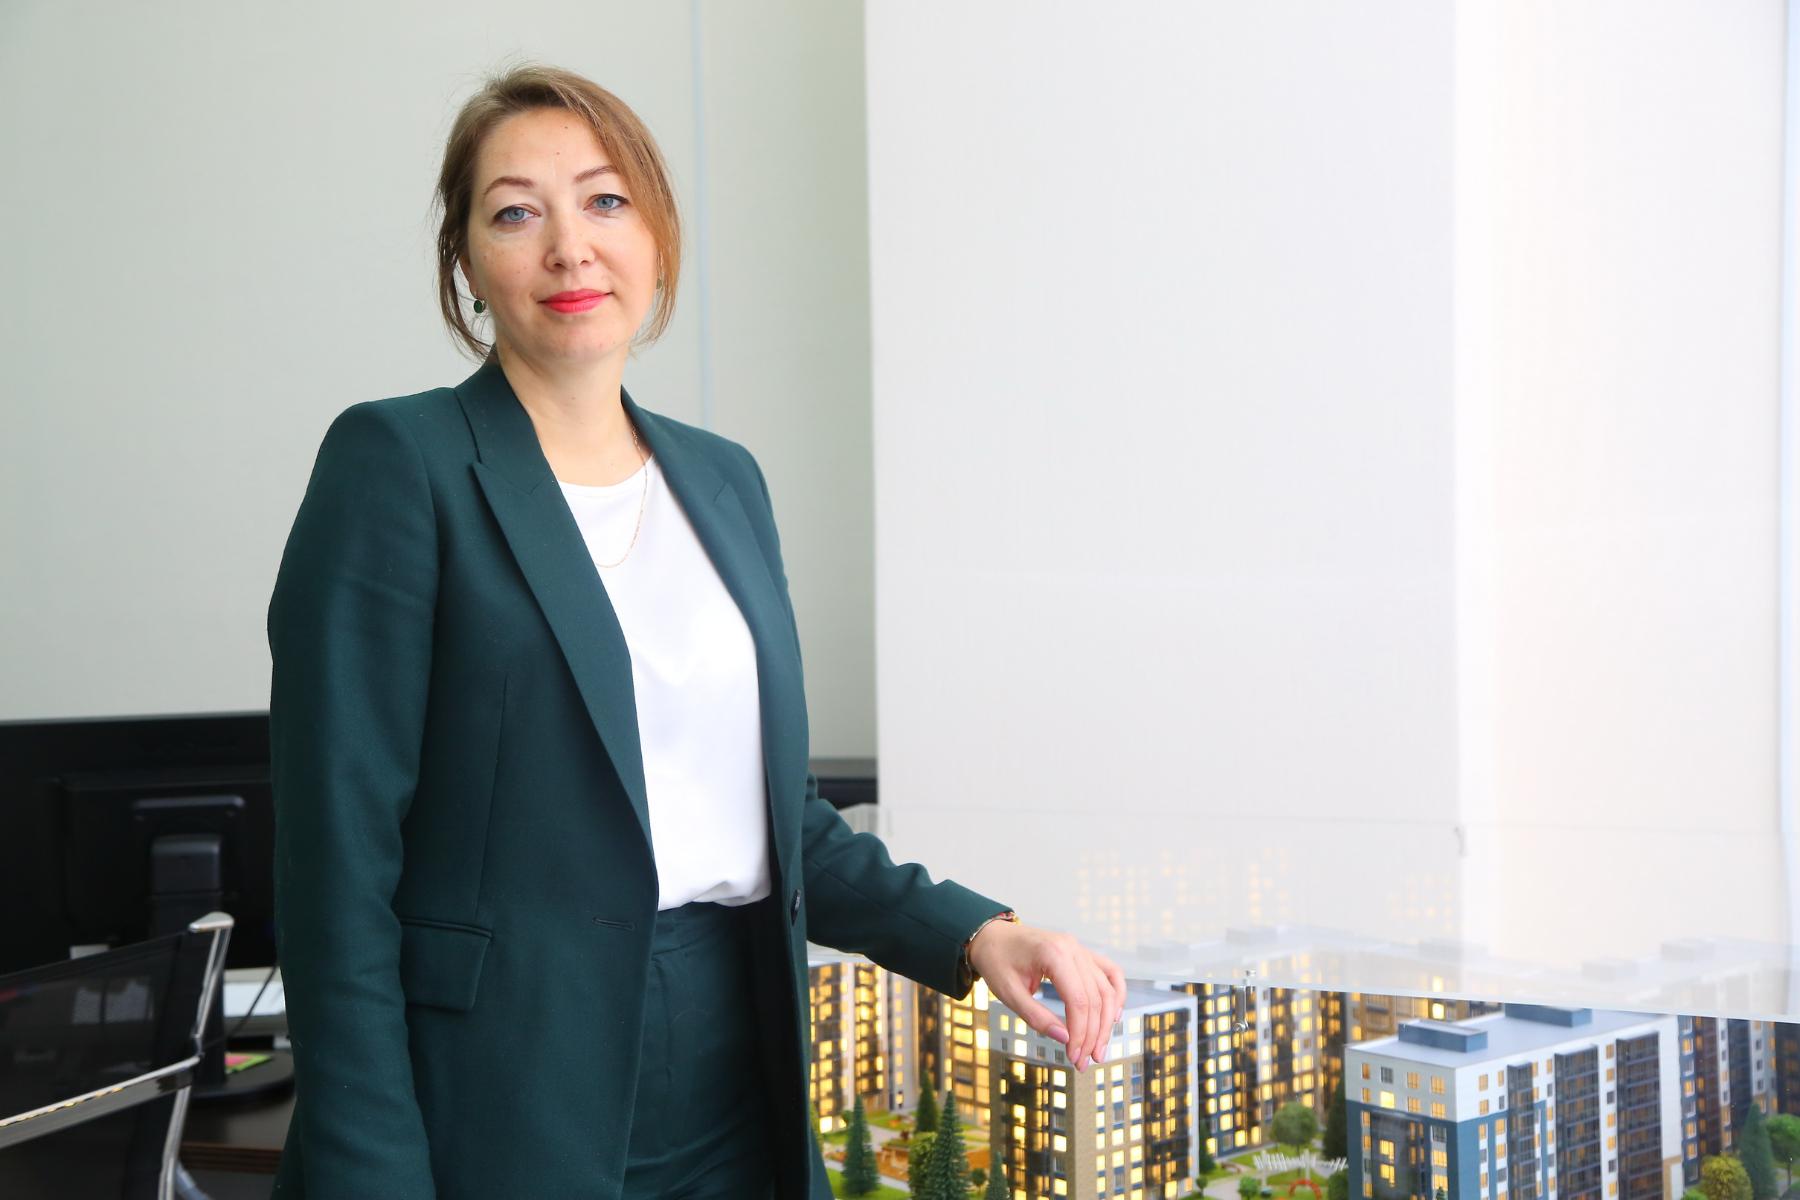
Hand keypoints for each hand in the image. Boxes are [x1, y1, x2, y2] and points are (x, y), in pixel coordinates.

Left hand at [967, 919, 1124, 1072]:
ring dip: (1106, 1022)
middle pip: (1096, 998)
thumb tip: (1065, 1039)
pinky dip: (1116, 994)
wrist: (992, 936)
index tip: (1074, 1056)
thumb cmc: (997, 961)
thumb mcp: (1008, 993)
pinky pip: (1110, 972)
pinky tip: (1114, 1017)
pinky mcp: (1082, 953)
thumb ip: (1036, 1017)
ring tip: (1098, 1049)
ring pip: (1106, 989)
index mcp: (1053, 953)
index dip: (1080, 1033)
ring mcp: (1080, 948)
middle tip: (1084, 1061)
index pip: (1078, 1001)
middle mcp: (1073, 948)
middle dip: (1093, 1034)